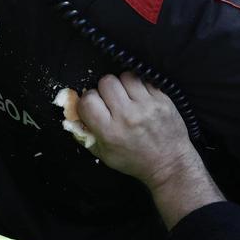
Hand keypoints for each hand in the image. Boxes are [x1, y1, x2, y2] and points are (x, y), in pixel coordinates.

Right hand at [78, 74, 198, 186]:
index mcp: (110, 132)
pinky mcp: (161, 99)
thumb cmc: (134, 160)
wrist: (169, 163)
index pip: (88, 100)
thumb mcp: (103, 155)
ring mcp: (146, 105)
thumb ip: (85, 134)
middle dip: (104, 89)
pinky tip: (140, 97)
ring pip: (125, 76)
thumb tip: (70, 114)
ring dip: (122, 84)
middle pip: (106, 82)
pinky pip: (144, 79)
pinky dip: (139, 85)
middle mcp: (127, 116)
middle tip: (111, 100)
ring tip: (126, 97)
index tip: (93, 105)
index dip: (87, 100)